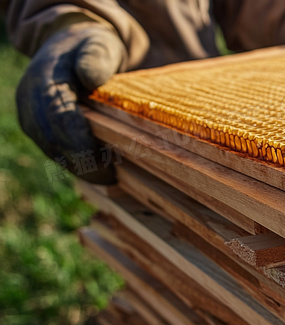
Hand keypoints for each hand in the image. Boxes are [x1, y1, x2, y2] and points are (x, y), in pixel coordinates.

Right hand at [16, 23, 125, 183]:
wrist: (67, 46)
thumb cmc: (90, 47)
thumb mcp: (99, 44)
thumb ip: (96, 58)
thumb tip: (89, 78)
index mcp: (45, 80)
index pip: (58, 117)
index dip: (79, 142)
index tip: (103, 161)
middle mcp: (30, 100)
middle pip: (52, 140)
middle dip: (81, 162)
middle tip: (111, 177)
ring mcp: (30, 115)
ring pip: (51, 150)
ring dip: (78, 168)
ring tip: (108, 177)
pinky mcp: (36, 127)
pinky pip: (53, 150)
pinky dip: (74, 164)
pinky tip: (97, 172)